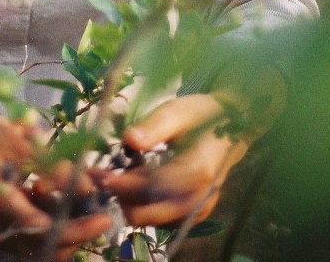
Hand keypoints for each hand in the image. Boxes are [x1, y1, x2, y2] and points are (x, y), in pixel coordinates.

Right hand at [0, 110, 111, 260]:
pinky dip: (42, 218)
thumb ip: (49, 165)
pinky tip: (49, 191)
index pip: (44, 231)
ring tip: (77, 196)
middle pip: (42, 246)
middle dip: (74, 232)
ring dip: (60, 226)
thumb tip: (87, 187)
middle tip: (98, 210)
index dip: (77, 228)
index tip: (104, 217)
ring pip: (34, 243)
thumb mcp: (14, 140)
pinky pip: (21, 232)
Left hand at [90, 93, 248, 227]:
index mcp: (200, 169)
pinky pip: (161, 220)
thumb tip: (129, 139)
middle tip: (99, 176)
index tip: (100, 175)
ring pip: (153, 220)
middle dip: (122, 196)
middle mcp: (201, 197)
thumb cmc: (200, 115)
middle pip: (152, 211)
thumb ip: (153, 126)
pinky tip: (132, 184)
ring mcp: (198, 210)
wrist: (230, 128)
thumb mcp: (177, 110)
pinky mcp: (193, 215)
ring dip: (129, 202)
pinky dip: (142, 206)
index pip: (157, 186)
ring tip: (114, 176)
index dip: (126, 184)